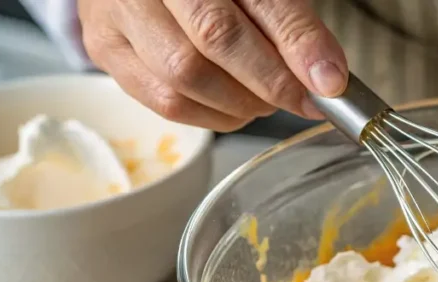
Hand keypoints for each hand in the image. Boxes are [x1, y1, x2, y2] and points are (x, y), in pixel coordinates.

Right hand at [79, 0, 346, 130]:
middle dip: (271, 82)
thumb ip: (291, 24)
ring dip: (240, 104)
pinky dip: (210, 114)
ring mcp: (119, 12)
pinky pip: (164, 102)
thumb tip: (328, 78)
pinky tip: (232, 104)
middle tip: (303, 99)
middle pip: (216, 39)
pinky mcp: (106, 49)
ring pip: (184, 79)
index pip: (259, 0)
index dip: (299, 44)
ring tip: (266, 98)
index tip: (330, 82)